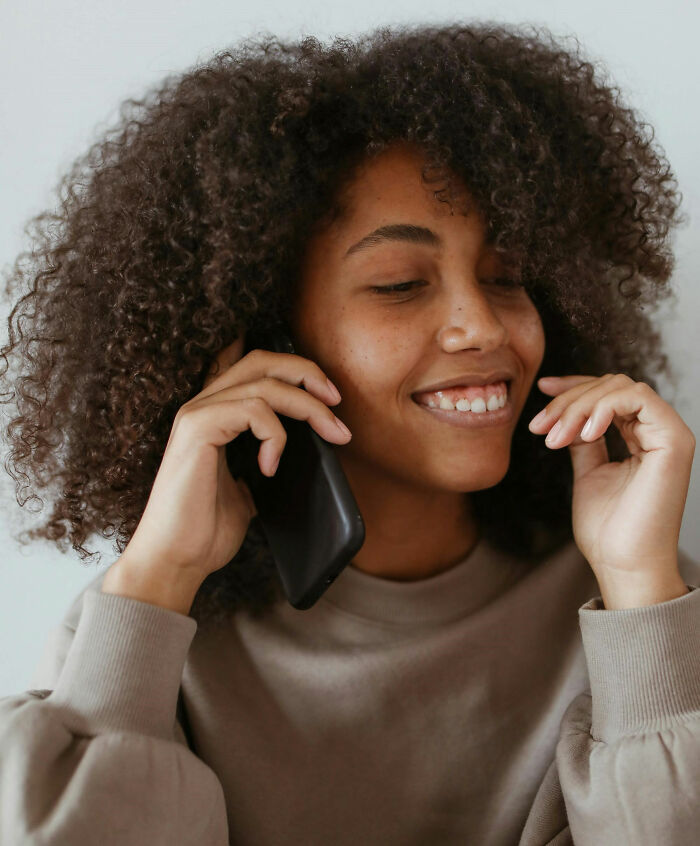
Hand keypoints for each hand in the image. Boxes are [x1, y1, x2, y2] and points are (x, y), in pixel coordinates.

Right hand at [104, 330, 351, 600]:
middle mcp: (202, 406)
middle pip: (262, 361)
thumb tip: (309, 452)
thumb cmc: (206, 530)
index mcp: (214, 415)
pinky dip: (274, 436)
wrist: (174, 560)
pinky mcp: (197, 429)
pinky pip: (253, 410)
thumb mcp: (250, 488)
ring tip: (332, 435)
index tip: (330, 396)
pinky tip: (270, 467)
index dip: (295, 369)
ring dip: (308, 407)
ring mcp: (197, 414)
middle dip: (307, 373)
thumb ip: (267, 460)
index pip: (255, 367)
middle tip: (337, 401)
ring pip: (265, 384)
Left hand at [528, 373, 695, 607]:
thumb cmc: (607, 530)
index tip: (542, 389)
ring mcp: (669, 434)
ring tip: (556, 438)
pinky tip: (583, 432)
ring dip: (579, 406)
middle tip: (541, 428)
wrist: (622, 563)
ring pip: (620, 387)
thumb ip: (583, 440)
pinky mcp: (674, 441)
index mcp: (640, 438)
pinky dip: (604, 407)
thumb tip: (567, 415)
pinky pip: (638, 397)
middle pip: (610, 385)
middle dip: (568, 400)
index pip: (608, 393)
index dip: (574, 386)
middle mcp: (658, 432)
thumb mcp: (587, 472)